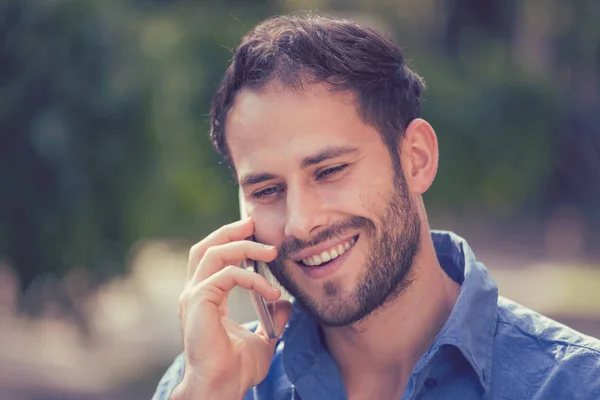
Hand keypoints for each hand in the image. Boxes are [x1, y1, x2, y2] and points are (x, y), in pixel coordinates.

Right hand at [172, 217, 292, 399]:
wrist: (223, 387)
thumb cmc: (237, 368)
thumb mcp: (263, 338)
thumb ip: (272, 319)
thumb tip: (286, 304)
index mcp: (205, 298)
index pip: (212, 258)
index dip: (231, 242)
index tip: (254, 233)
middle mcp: (195, 293)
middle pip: (205, 247)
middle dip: (230, 231)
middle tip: (254, 224)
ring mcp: (194, 296)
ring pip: (215, 253)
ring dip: (245, 247)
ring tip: (272, 252)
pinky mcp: (199, 301)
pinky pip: (228, 275)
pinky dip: (252, 278)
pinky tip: (271, 292)